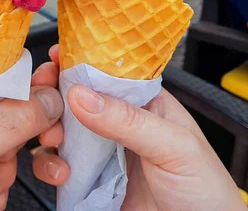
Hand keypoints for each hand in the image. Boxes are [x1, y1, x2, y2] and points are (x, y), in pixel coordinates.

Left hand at [0, 71, 63, 210]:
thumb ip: (11, 117)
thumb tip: (48, 98)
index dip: (12, 73)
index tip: (44, 76)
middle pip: (1, 108)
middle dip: (20, 127)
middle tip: (47, 131)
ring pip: (7, 143)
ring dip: (6, 166)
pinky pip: (3, 172)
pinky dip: (2, 187)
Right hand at [32, 46, 245, 210]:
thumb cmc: (204, 190)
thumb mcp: (174, 146)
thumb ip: (129, 119)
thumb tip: (81, 94)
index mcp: (142, 102)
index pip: (104, 72)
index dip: (78, 62)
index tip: (55, 57)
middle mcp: (115, 123)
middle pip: (73, 97)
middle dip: (53, 96)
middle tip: (43, 100)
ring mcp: (99, 152)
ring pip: (58, 129)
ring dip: (47, 130)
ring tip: (53, 140)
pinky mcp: (87, 181)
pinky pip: (55, 165)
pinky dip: (48, 164)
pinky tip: (60, 172)